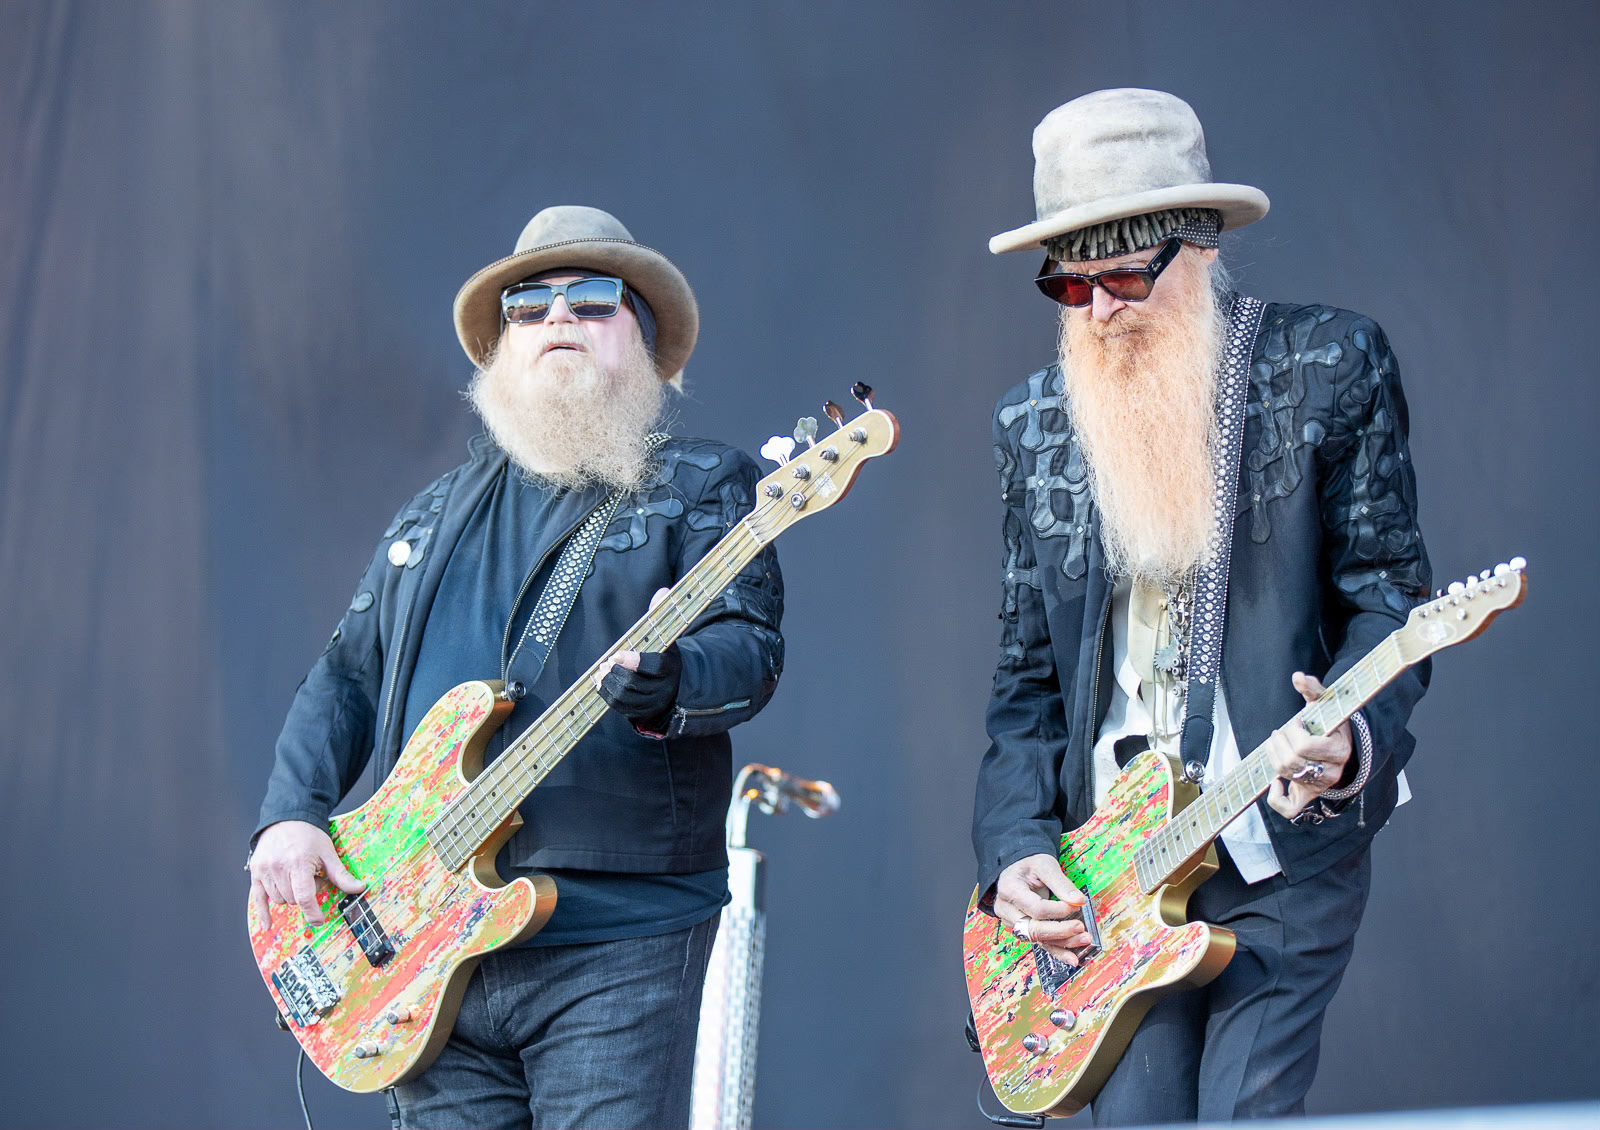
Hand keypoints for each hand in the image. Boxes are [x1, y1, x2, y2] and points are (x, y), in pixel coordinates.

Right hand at [249, 820, 365, 925]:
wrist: (287, 818)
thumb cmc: (309, 836)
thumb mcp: (328, 853)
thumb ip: (341, 874)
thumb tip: (359, 888)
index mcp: (299, 864)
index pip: (304, 897)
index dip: (313, 912)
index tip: (319, 920)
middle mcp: (279, 868)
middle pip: (293, 899)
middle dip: (305, 894)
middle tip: (311, 877)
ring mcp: (265, 870)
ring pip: (279, 900)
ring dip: (290, 895)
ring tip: (297, 876)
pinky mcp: (255, 871)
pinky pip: (258, 899)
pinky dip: (263, 912)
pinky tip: (268, 924)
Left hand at [594, 588, 680, 732]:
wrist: (673, 687)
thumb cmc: (663, 655)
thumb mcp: (666, 636)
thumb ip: (661, 614)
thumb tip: (662, 591)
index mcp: (671, 668)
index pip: (655, 667)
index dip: (635, 662)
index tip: (617, 654)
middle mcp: (664, 689)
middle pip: (635, 684)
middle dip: (617, 673)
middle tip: (607, 662)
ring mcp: (652, 704)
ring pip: (625, 697)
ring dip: (609, 682)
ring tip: (602, 670)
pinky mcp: (640, 713)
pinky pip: (619, 707)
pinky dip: (606, 693)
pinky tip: (600, 681)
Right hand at [992, 853, 1091, 963]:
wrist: (1017, 868)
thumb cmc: (1030, 865)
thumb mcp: (1045, 865)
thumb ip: (1061, 883)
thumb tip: (1079, 901)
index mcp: (1009, 890)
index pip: (1036, 908)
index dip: (1058, 910)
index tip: (1077, 905)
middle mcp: (1007, 910)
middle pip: (1034, 929)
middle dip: (1060, 931)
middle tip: (1081, 928)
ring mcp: (1012, 922)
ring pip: (1038, 939)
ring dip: (1063, 943)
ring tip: (1084, 940)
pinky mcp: (1023, 930)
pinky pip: (1040, 943)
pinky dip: (1057, 951)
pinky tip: (1072, 958)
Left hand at [1263, 671, 1352, 818]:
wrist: (1343, 747)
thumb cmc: (1330, 725)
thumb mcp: (1325, 705)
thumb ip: (1313, 689)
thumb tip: (1298, 677)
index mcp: (1338, 750)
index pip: (1305, 745)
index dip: (1292, 732)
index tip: (1295, 723)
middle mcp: (1331, 772)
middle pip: (1291, 760)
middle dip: (1278, 741)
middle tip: (1279, 733)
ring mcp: (1320, 786)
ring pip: (1285, 775)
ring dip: (1272, 755)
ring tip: (1276, 743)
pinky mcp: (1308, 796)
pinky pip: (1290, 809)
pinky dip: (1277, 799)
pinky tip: (1275, 782)